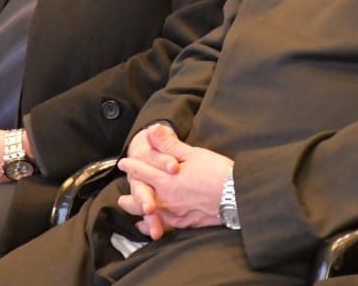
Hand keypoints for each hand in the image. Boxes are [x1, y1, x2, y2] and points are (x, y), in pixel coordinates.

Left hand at [116, 124, 230, 238]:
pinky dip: (152, 225)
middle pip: (141, 196)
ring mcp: (175, 213)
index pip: (143, 171)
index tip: (124, 163)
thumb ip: (169, 144)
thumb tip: (152, 130)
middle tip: (122, 195)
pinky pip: (163, 225)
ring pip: (149, 213)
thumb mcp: (192, 153)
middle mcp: (167, 199)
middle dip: (130, 194)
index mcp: (166, 179)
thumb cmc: (216, 172)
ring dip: (137, 210)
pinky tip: (151, 227)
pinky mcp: (185, 223)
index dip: (132, 166)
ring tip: (131, 209)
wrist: (235, 195)